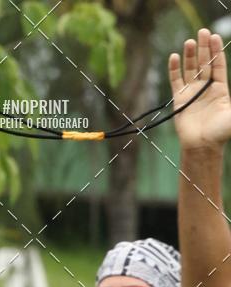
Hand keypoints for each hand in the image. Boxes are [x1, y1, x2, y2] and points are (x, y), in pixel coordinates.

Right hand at [169, 28, 230, 150]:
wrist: (202, 146)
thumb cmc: (221, 133)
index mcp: (220, 89)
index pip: (218, 65)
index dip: (217, 51)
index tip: (215, 37)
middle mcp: (206, 88)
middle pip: (204, 63)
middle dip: (204, 48)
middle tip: (203, 32)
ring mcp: (192, 93)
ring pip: (190, 69)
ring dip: (190, 55)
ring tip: (190, 41)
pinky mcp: (179, 100)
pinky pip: (175, 81)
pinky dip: (174, 69)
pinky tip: (174, 57)